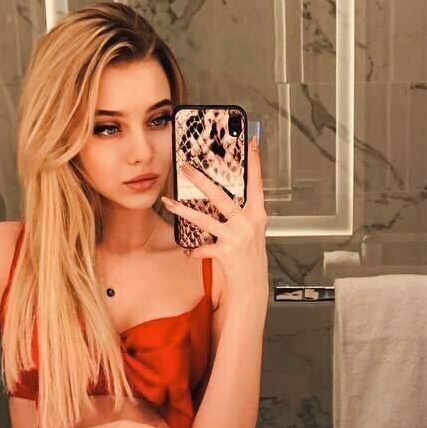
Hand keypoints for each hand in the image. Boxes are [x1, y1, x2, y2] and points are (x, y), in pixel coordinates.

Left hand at [161, 136, 268, 299]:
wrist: (253, 284)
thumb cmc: (250, 254)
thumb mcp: (253, 229)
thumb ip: (244, 211)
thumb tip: (227, 192)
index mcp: (257, 214)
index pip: (257, 183)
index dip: (255, 163)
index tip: (252, 143)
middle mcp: (248, 223)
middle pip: (221, 196)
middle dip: (201, 181)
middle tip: (186, 167)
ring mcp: (236, 237)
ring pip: (205, 220)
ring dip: (184, 210)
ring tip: (169, 201)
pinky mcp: (225, 253)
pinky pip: (203, 249)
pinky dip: (194, 250)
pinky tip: (187, 250)